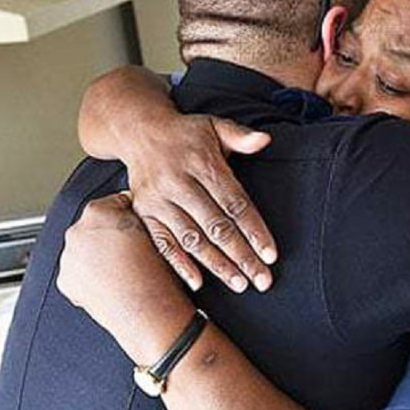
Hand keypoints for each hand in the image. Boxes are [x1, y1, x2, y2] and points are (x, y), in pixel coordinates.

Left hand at [58, 192, 196, 364]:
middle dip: (110, 236)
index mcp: (100, 213)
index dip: (130, 215)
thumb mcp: (156, 233)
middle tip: (131, 252)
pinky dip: (90, 276)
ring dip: (98, 256)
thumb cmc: (159, 275)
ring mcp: (69, 258)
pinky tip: (111, 283)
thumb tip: (133, 214)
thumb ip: (137, 217)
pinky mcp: (66, 281)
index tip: (136, 227)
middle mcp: (78, 232)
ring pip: (84, 249)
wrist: (150, 313)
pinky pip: (78, 272)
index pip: (115, 203)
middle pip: (95, 226)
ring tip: (123, 270)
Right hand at [126, 113, 276, 294]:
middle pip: (216, 226)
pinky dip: (179, 264)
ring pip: (192, 239)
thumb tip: (264, 140)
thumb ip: (240, 136)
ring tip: (239, 284)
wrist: (139, 131)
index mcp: (202, 163)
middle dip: (241, 255)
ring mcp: (159, 200)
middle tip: (262, 280)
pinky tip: (197, 283)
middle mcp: (179, 183)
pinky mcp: (144, 213)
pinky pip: (162, 243)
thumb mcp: (214, 125)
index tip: (271, 255)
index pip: (234, 203)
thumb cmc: (187, 134)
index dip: (254, 230)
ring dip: (216, 264)